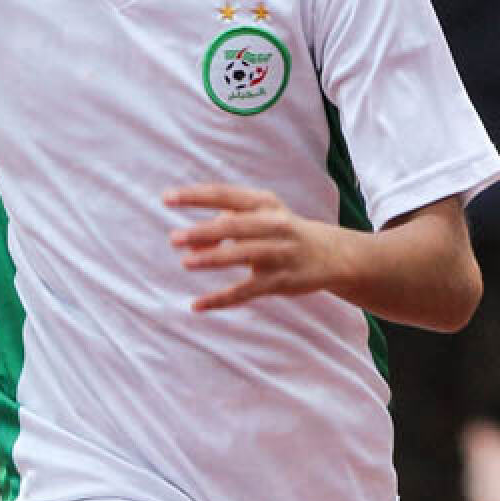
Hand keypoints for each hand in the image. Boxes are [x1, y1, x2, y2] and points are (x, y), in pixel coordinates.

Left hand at [165, 183, 347, 312]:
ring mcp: (279, 253)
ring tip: (185, 262)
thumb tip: (190, 243)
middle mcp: (274, 225)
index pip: (225, 195)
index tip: (167, 198)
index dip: (195, 196)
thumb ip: (224, 225)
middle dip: (203, 232)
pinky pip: (246, 291)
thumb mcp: (259, 218)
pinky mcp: (280, 281)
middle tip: (174, 238)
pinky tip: (196, 305)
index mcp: (264, 203)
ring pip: (242, 256)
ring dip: (213, 258)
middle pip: (234, 226)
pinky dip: (220, 299)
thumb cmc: (282, 230)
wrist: (333, 254)